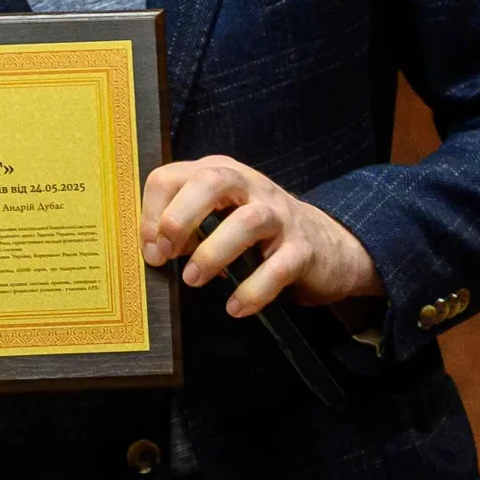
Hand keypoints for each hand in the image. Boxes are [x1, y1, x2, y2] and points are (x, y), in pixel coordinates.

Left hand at [142, 155, 381, 318]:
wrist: (328, 247)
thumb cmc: (258, 234)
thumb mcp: (218, 217)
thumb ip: (184, 227)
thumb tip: (153, 249)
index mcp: (220, 174)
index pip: (172, 175)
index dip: (152, 212)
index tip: (151, 249)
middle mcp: (250, 187)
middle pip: (211, 181)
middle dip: (180, 217)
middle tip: (165, 254)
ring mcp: (280, 216)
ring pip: (248, 220)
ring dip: (213, 252)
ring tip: (193, 280)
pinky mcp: (303, 249)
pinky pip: (278, 267)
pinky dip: (254, 289)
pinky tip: (236, 306)